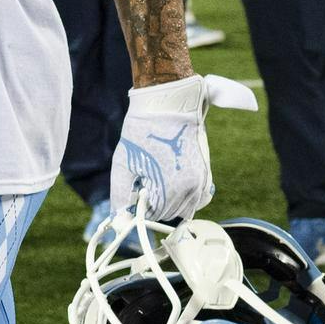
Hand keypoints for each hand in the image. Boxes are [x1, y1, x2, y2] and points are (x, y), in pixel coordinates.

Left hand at [110, 74, 256, 223]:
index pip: (152, 215)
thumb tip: (117, 219)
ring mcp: (202, 182)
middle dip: (153, 202)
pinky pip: (198, 200)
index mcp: (170, 188)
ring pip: (183, 209)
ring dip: (168, 200)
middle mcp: (191, 189)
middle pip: (168, 213)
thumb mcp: (123, 164)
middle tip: (144, 179)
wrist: (167, 104)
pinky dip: (186, 198)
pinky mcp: (207, 175)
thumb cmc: (141, 131)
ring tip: (157, 176)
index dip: (138, 205)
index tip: (134, 188)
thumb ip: (120, 195)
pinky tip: (172, 184)